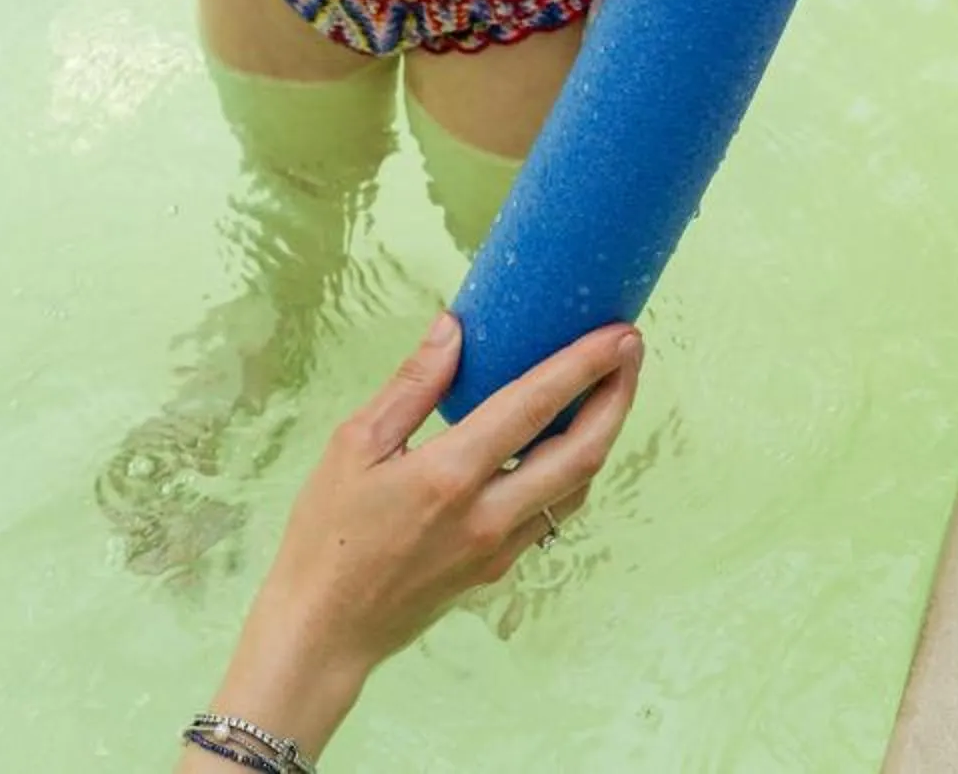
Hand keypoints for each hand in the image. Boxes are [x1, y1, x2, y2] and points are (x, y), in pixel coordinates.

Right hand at [211, 313, 641, 752]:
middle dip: (616, 397)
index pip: (534, 407)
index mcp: (450, 476)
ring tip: (610, 387)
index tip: (617, 332)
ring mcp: (499, 548)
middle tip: (631, 350)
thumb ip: (412, 384)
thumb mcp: (355, 444)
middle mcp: (488, 515)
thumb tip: (454, 327)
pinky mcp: (497, 567)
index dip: (583, 365)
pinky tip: (563, 440)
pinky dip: (570, 469)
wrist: (326, 630)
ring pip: (575, 487)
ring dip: (602, 434)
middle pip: (581, 454)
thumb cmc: (328, 532)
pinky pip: (550, 511)